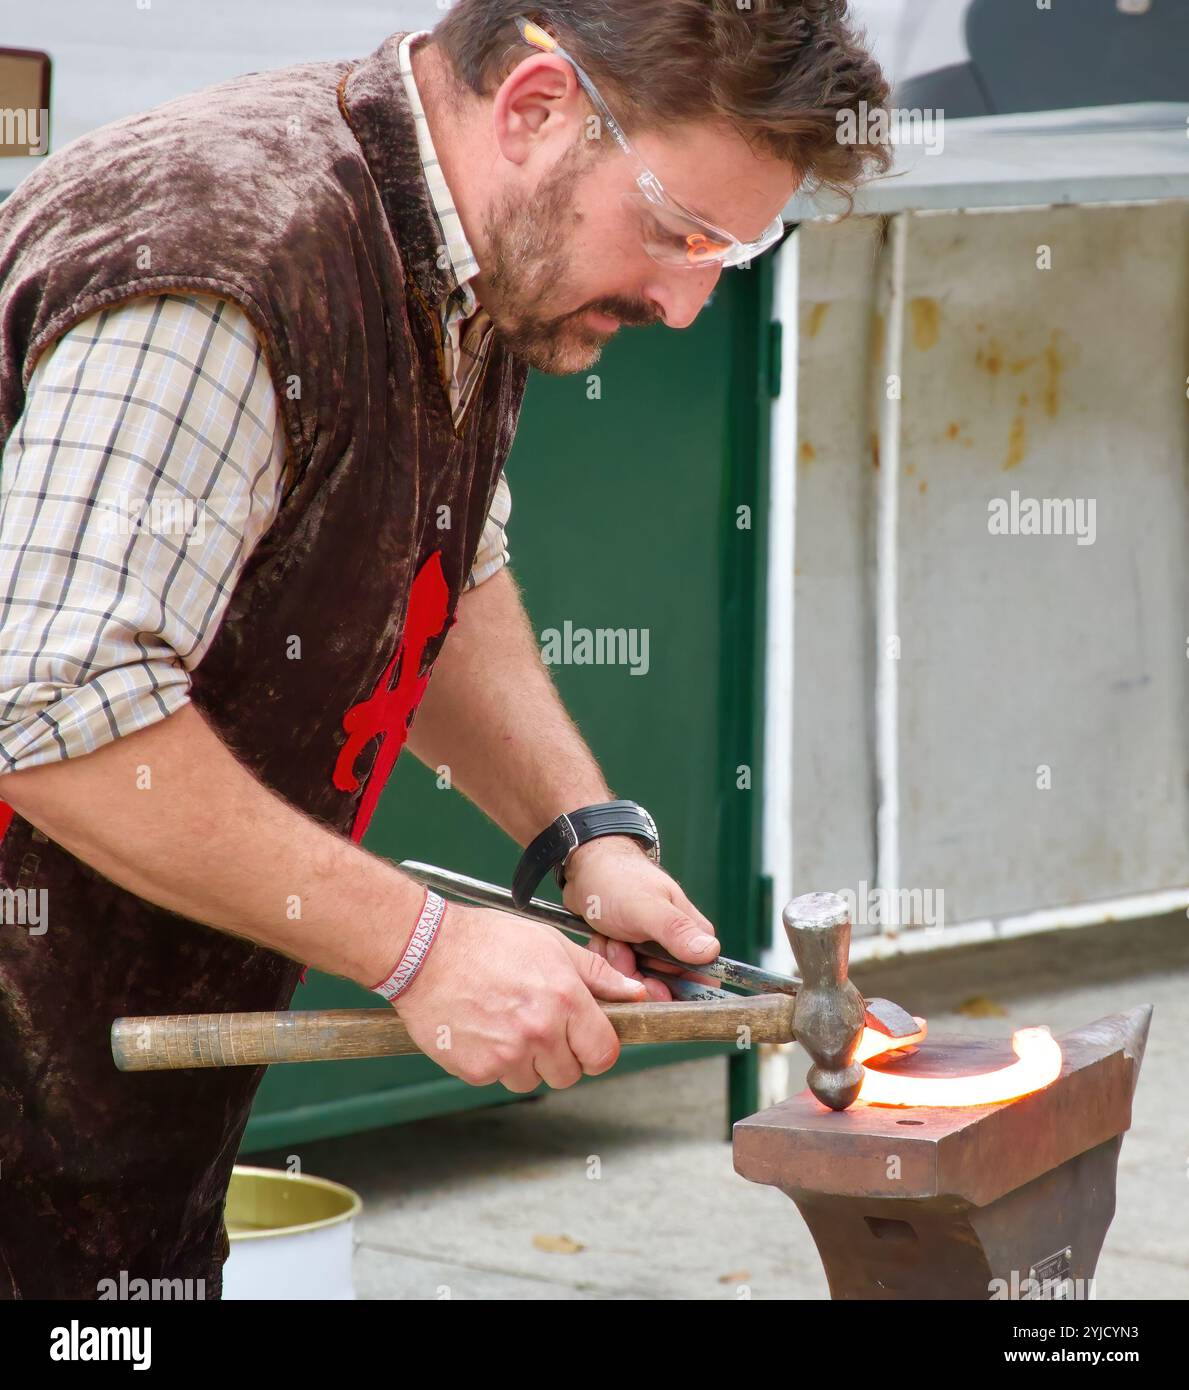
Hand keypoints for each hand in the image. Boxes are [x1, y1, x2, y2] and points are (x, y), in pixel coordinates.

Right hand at [393, 902, 645, 1092]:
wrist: (423, 951)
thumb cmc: (484, 940)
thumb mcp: (549, 943)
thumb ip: (596, 973)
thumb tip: (633, 992)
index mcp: (564, 998)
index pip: (603, 1052)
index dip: (596, 1048)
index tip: (586, 1040)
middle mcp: (540, 1031)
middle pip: (570, 1073)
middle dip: (561, 1055)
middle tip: (539, 1025)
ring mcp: (507, 1054)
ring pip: (533, 1080)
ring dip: (526, 1061)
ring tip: (506, 1023)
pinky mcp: (477, 1070)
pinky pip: (498, 1078)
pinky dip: (494, 1062)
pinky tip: (484, 1029)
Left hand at [561, 838, 719, 1001]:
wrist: (586, 867)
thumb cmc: (618, 879)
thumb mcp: (646, 906)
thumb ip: (676, 930)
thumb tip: (710, 952)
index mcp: (692, 935)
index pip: (699, 982)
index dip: (674, 991)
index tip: (649, 983)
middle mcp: (677, 946)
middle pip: (664, 988)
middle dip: (636, 976)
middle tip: (619, 947)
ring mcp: (652, 951)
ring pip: (637, 982)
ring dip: (617, 966)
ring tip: (609, 938)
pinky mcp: (630, 953)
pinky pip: (620, 974)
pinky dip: (607, 962)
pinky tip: (601, 940)